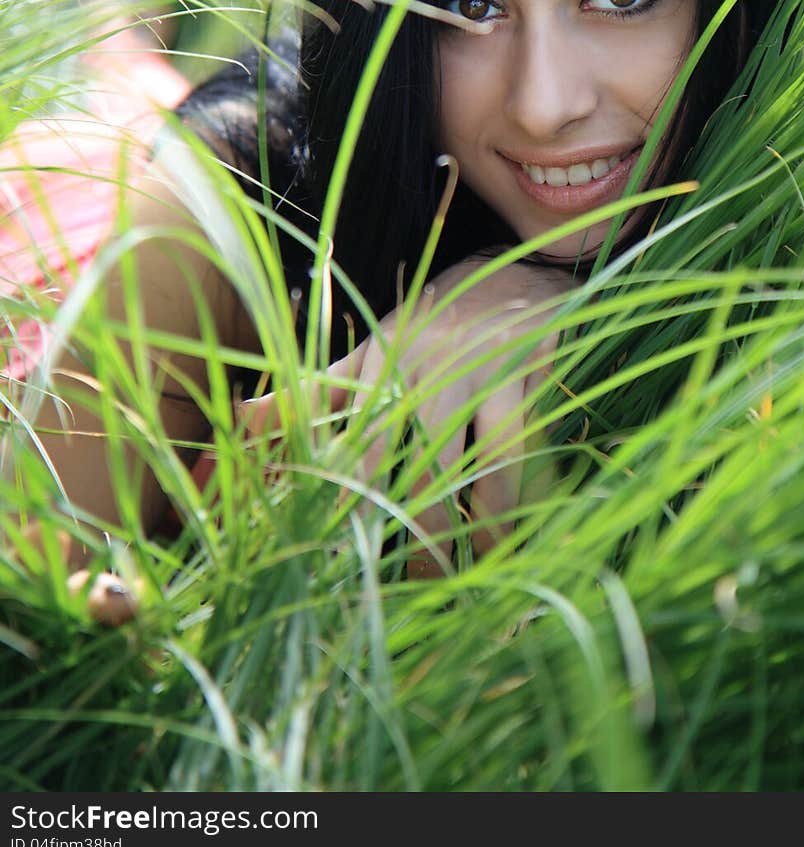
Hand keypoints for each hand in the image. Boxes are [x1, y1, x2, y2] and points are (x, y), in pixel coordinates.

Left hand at [242, 255, 571, 576]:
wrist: (520, 266)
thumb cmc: (439, 320)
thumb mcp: (376, 348)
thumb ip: (319, 389)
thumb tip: (240, 418)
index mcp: (378, 354)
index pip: (348, 433)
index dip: (338, 493)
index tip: (328, 551)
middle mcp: (420, 356)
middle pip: (394, 453)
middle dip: (394, 521)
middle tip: (393, 579)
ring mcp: (473, 362)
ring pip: (455, 456)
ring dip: (453, 522)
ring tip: (451, 575)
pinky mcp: (521, 368)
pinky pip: (510, 447)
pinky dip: (505, 499)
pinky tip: (501, 536)